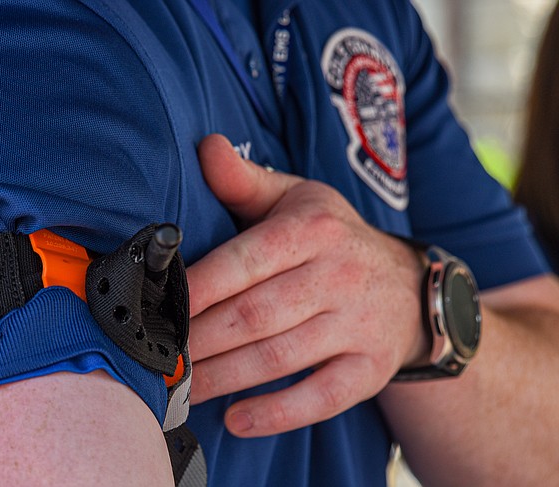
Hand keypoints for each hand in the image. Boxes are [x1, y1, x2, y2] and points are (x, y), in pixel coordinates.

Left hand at [186, 134, 427, 436]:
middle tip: (157, 355)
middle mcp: (339, 275)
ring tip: (180, 387)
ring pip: (280, 357)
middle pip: (255, 315)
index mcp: (312, 230)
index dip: (197, 287)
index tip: (157, 305)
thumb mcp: (296, 198)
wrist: (410, 285)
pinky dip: (280, 412)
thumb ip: (245, 181)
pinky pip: (324, 397)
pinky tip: (237, 419)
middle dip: (199, 339)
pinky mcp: (371, 368)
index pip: (244, 260)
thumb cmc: (333, 238)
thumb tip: (205, 147)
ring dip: (224, 377)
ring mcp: (358, 325)